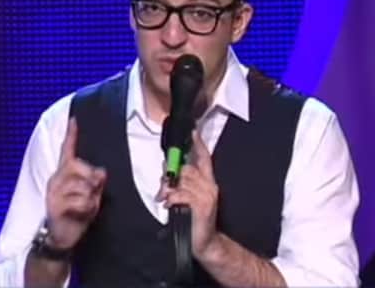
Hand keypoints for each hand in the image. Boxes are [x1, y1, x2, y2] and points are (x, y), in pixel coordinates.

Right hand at [45, 117, 106, 248]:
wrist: (62, 236)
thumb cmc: (77, 211)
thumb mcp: (90, 194)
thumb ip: (96, 181)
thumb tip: (101, 172)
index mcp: (63, 173)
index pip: (67, 150)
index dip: (71, 134)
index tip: (75, 118)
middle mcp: (56, 179)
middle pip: (78, 166)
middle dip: (92, 178)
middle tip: (93, 192)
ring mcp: (54, 193)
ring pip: (83, 185)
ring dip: (91, 198)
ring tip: (86, 207)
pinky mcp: (55, 206)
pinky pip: (81, 201)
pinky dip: (88, 208)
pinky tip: (82, 214)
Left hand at [160, 131, 219, 259]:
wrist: (204, 243)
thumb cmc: (193, 220)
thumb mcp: (187, 199)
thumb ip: (181, 184)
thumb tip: (167, 174)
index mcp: (208, 182)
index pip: (204, 158)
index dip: (198, 144)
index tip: (193, 131)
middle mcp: (210, 185)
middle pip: (186, 169)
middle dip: (171, 176)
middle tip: (164, 188)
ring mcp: (207, 195)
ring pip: (182, 180)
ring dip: (170, 190)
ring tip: (166, 199)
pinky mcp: (202, 205)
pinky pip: (181, 193)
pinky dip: (172, 198)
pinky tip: (170, 205)